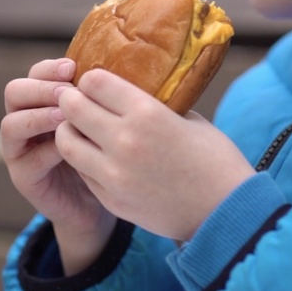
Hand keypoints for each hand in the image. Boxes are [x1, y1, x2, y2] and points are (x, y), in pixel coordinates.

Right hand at [2, 58, 115, 273]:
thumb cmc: (105, 153)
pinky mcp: (23, 177)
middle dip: (40, 88)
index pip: (35, 73)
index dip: (50, 68)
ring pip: (11, 123)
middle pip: (14, 92)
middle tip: (67, 92)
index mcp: (42, 101)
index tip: (73, 68)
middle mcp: (25, 121)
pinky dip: (48, 150)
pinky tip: (70, 147)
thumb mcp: (102, 120)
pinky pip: (27, 159)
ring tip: (65, 116)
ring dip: (38, 116)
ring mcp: (19, 150)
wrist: (98, 202)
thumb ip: (98, 97)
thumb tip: (117, 65)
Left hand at [55, 69, 257, 241]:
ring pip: (66, 142)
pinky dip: (83, 159)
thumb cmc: (214, 159)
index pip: (94, 82)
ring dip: (70, 130)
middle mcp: (124, 141)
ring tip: (82, 128)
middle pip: (72, 108)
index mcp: (147, 113)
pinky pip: (82, 171)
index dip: (91, 78)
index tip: (95, 82)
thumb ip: (154, 105)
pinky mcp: (110, 199)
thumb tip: (128, 92)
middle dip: (71, 100)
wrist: (224, 212)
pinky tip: (98, 155)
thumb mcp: (189, 118)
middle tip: (77, 99)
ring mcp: (113, 174)